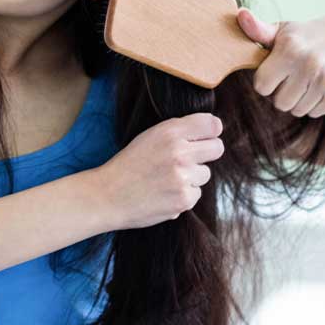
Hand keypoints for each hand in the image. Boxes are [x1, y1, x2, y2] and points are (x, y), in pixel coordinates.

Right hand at [92, 113, 223, 229]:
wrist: (108, 195)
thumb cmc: (128, 165)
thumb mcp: (149, 137)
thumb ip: (178, 132)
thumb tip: (214, 129)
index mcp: (169, 132)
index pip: (212, 125)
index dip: (210, 131)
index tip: (204, 137)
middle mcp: (179, 152)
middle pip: (217, 148)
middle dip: (207, 153)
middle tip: (189, 160)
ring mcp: (183, 177)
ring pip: (205, 173)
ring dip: (192, 177)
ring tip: (167, 180)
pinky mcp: (184, 199)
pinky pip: (197, 193)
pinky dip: (183, 195)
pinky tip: (164, 194)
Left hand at [237, 9, 324, 118]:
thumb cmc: (305, 36)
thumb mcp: (282, 31)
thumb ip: (257, 29)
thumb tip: (241, 14)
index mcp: (290, 49)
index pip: (262, 86)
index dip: (265, 81)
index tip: (275, 71)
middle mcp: (309, 64)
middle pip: (279, 102)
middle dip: (281, 93)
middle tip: (291, 78)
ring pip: (296, 110)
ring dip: (297, 100)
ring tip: (305, 81)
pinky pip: (314, 113)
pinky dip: (314, 104)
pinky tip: (319, 86)